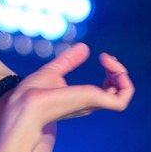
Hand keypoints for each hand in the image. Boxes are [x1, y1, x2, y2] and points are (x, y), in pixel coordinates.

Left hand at [2, 43, 133, 132]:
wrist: (26, 104)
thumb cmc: (32, 94)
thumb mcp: (53, 71)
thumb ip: (69, 61)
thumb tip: (85, 48)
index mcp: (82, 97)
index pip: (107, 89)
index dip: (111, 72)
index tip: (102, 57)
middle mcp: (90, 102)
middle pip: (118, 90)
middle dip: (118, 71)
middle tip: (106, 57)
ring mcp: (93, 103)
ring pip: (124, 93)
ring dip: (122, 73)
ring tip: (108, 59)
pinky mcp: (94, 101)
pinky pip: (122, 99)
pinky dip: (123, 81)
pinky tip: (108, 65)